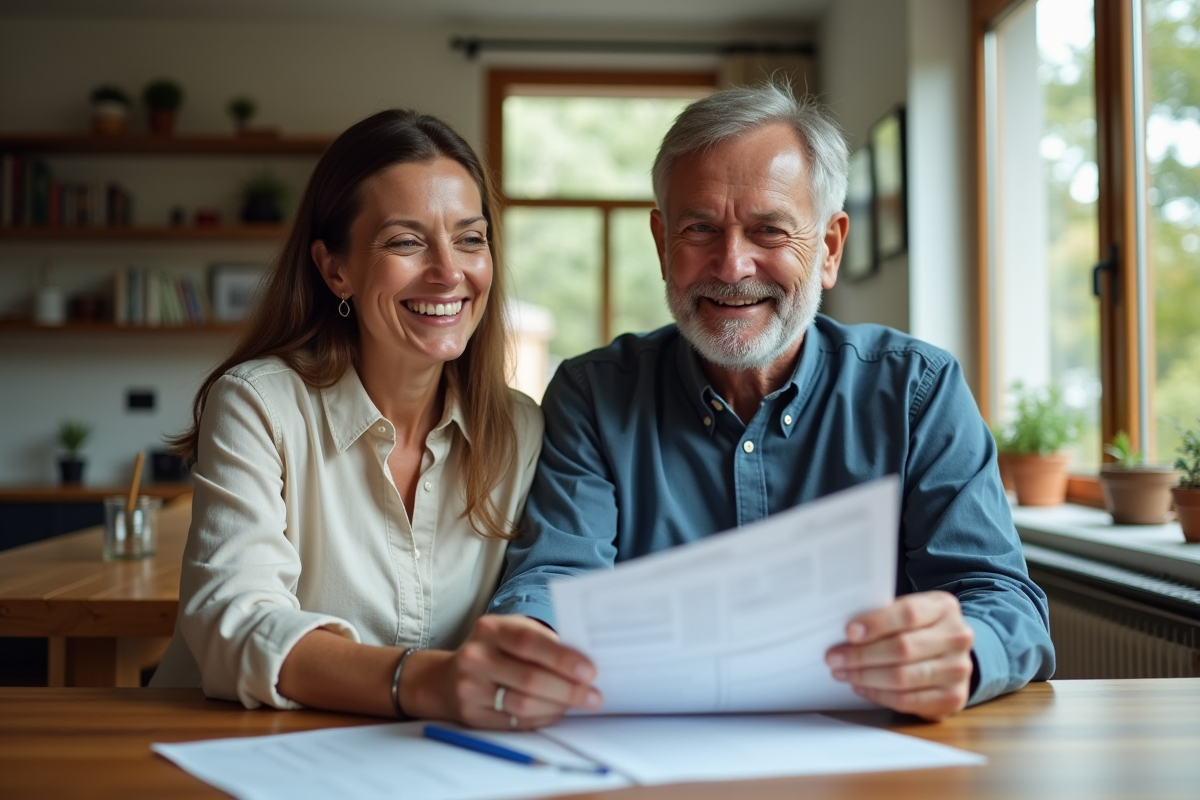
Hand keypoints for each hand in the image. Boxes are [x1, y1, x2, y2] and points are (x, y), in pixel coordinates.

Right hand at [429, 614, 601, 729]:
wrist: (447, 678)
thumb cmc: (494, 650)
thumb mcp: (511, 632)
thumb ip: (542, 641)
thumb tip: (585, 661)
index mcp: (490, 628)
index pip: (529, 642)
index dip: (562, 658)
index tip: (590, 670)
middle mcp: (476, 656)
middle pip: (529, 678)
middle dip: (568, 689)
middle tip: (594, 695)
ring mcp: (470, 688)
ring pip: (524, 704)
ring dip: (558, 706)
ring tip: (580, 704)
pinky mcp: (471, 715)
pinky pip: (515, 722)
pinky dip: (542, 719)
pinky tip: (557, 712)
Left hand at [825, 591, 974, 720]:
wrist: (953, 654)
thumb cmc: (921, 628)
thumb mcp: (911, 611)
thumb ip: (886, 616)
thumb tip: (846, 631)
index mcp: (944, 608)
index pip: (909, 614)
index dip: (876, 624)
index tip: (849, 632)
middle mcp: (957, 637)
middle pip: (902, 648)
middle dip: (861, 655)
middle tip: (834, 658)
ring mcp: (958, 670)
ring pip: (903, 677)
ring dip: (865, 677)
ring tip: (843, 673)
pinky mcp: (953, 698)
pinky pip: (908, 700)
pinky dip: (879, 695)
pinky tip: (862, 687)